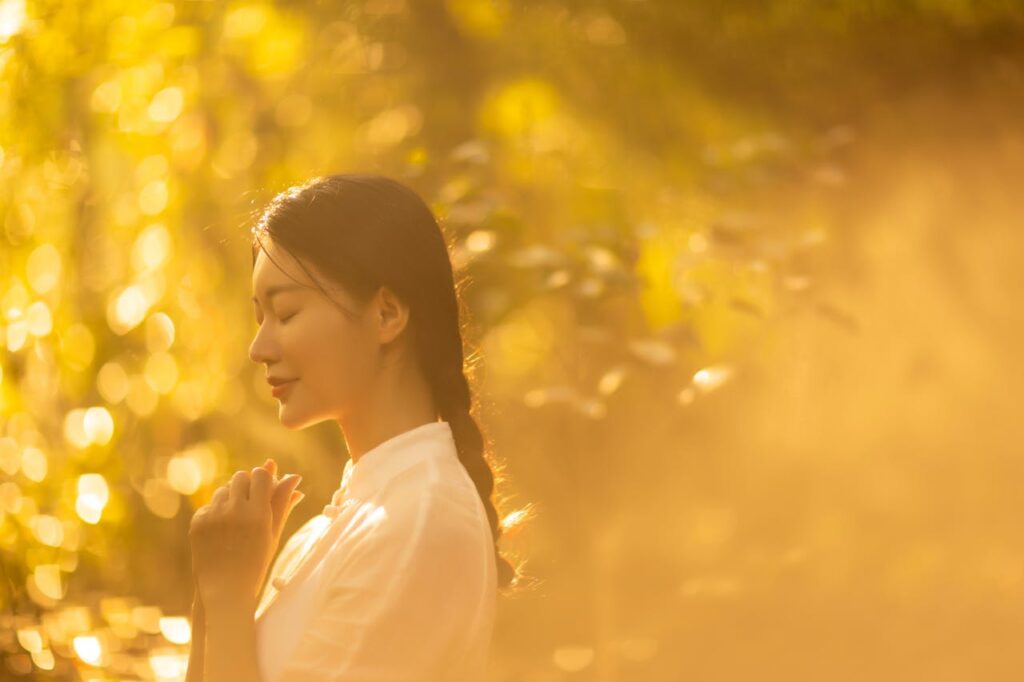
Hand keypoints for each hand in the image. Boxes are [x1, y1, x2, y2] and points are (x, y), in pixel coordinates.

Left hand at [189, 460, 303, 607]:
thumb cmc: (256, 562)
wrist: (224, 589)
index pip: (260, 475)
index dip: (264, 479)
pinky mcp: (198, 521)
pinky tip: (222, 533)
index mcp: (258, 514)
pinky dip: (217, 513)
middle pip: (240, 477)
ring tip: (236, 523)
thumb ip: (282, 502)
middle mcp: (234, 511)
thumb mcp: (273, 533)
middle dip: (247, 486)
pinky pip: (210, 504)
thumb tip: (294, 476)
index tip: (266, 488)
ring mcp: (213, 516)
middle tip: (251, 504)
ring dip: (231, 498)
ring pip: (224, 489)